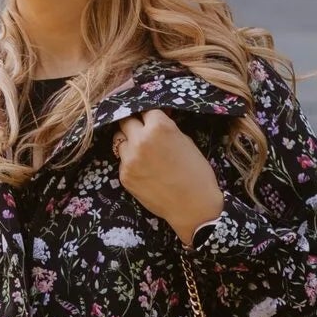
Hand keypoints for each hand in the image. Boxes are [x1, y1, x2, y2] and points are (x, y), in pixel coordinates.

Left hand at [111, 110, 224, 245]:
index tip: (150, 118)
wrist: (193, 206)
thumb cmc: (196, 173)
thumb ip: (166, 129)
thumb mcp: (185, 141)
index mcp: (159, 127)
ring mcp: (129, 159)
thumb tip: (154, 120)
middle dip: (134, 123)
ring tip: (142, 151)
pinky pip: (122, 161)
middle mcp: (140, 140)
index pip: (145, 109)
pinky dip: (130, 161)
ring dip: (128, 142)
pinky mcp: (124, 176)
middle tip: (141, 130)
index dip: (149, 115)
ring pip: (119, 141)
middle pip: (126, 121)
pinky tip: (144, 169)